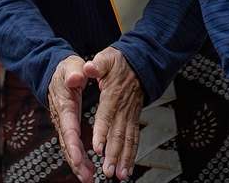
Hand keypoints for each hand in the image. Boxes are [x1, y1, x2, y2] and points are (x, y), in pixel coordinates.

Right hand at [48, 54, 93, 182]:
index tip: (79, 157)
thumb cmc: (65, 69)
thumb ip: (75, 71)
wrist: (54, 73)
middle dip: (76, 161)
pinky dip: (78, 159)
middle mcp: (62, 118)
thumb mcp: (71, 65)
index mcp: (64, 104)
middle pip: (67, 143)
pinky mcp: (66, 128)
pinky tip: (88, 170)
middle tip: (87, 176)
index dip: (73, 143)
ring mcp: (63, 124)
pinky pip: (71, 146)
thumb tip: (77, 78)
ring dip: (78, 164)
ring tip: (88, 178)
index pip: (68, 126)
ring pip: (68, 148)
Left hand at [84, 46, 143, 179]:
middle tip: (108, 171)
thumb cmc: (120, 61)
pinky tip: (128, 168)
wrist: (140, 62)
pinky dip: (132, 154)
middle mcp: (123, 108)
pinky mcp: (134, 119)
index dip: (102, 132)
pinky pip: (134, 139)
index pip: (106, 115)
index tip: (97, 147)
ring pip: (128, 140)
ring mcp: (131, 115)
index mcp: (113, 95)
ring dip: (125, 159)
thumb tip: (88, 67)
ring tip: (120, 175)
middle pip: (119, 134)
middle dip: (114, 154)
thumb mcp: (106, 58)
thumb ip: (97, 64)